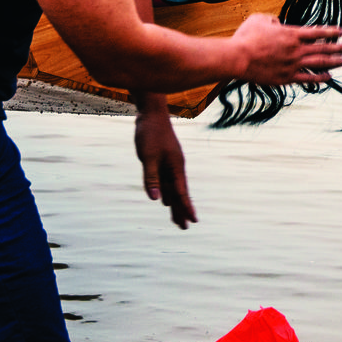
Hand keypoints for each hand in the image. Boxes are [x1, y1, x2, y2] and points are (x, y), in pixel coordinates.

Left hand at [134, 109, 195, 228]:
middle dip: (181, 210)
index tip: (193, 221)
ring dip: (174, 204)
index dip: (186, 207)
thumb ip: (151, 178)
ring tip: (177, 219)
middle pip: (179, 193)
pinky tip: (165, 200)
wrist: (150, 113)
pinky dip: (166, 192)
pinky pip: (166, 181)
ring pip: (172, 189)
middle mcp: (175, 167)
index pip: (181, 192)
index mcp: (176, 167)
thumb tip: (155, 199)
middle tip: (185, 227)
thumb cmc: (150, 133)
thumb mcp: (148, 157)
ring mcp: (169, 164)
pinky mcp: (162, 160)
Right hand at [232, 14, 341, 85]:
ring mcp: (293, 65)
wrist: (237, 58)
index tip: (341, 31)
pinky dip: (320, 78)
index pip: (317, 32)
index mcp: (291, 34)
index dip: (331, 31)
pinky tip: (328, 77)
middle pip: (323, 48)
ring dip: (334, 61)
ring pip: (320, 63)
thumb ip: (272, 20)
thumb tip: (278, 23)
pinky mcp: (287, 78)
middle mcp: (296, 49)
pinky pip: (308, 78)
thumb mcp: (259, 19)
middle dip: (338, 47)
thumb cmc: (246, 37)